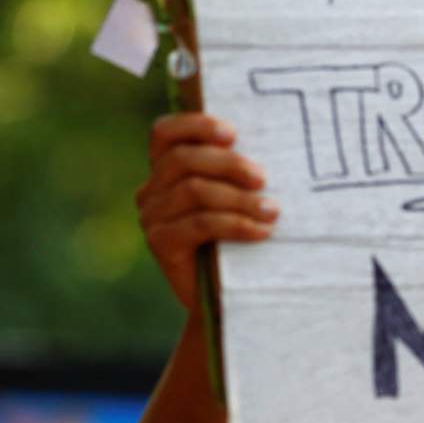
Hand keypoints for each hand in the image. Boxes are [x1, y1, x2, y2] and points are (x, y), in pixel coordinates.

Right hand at [135, 113, 277, 309]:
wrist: (228, 296)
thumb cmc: (240, 239)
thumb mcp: (237, 198)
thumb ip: (236, 173)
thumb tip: (267, 145)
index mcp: (165, 170)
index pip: (164, 133)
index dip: (195, 126)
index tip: (233, 134)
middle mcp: (151, 191)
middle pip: (184, 160)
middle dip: (229, 165)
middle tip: (263, 179)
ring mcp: (152, 218)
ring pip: (194, 191)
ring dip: (239, 198)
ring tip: (272, 210)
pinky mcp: (160, 244)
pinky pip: (200, 223)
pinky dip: (236, 224)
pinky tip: (262, 232)